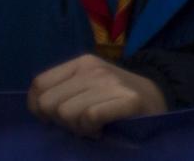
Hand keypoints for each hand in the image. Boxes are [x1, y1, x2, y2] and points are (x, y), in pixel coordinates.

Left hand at [25, 55, 167, 135]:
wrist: (156, 98)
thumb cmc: (112, 97)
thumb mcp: (85, 85)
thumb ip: (60, 91)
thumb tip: (37, 108)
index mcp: (82, 63)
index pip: (38, 85)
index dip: (38, 107)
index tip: (55, 116)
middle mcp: (94, 69)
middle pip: (48, 103)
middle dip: (58, 119)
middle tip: (78, 121)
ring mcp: (111, 83)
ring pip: (66, 112)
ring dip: (77, 127)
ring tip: (92, 124)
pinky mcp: (127, 100)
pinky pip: (90, 117)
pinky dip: (92, 129)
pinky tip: (102, 128)